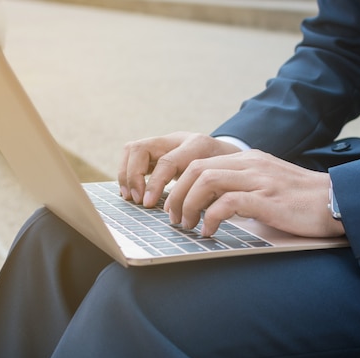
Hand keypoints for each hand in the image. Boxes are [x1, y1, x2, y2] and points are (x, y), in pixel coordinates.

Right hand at [117, 132, 240, 206]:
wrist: (233, 157)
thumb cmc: (227, 175)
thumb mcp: (223, 184)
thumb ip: (206, 196)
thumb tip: (186, 216)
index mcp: (196, 146)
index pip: (166, 162)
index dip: (154, 185)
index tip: (148, 205)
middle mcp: (178, 139)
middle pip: (141, 148)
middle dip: (133, 176)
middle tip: (137, 200)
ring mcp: (165, 142)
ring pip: (133, 148)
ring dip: (126, 174)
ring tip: (130, 196)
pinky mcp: (157, 149)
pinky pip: (133, 155)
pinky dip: (128, 173)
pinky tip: (131, 191)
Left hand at [164, 150, 345, 237]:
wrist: (338, 202)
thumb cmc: (301, 200)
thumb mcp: (266, 184)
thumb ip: (240, 186)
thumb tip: (210, 203)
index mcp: (247, 159)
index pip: (199, 162)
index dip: (179, 184)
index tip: (173, 205)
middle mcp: (250, 163)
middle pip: (195, 168)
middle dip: (177, 194)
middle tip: (174, 218)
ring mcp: (259, 179)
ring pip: (206, 181)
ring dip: (188, 205)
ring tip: (188, 225)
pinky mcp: (268, 199)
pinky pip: (227, 203)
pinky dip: (211, 218)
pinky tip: (210, 232)